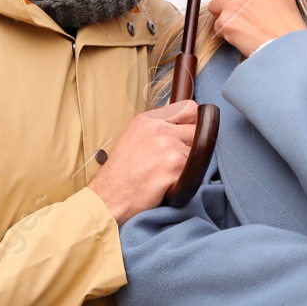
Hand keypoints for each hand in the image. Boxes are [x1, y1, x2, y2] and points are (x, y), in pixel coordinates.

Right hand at [88, 100, 197, 223]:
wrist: (109, 197)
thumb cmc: (120, 172)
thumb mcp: (134, 137)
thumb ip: (157, 128)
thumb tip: (181, 126)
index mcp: (149, 119)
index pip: (189, 109)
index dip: (193, 122)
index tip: (190, 133)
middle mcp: (160, 129)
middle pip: (196, 130)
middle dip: (191, 144)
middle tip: (175, 158)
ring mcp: (169, 147)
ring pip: (196, 152)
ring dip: (186, 164)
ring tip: (166, 173)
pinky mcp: (175, 166)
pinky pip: (193, 170)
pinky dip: (183, 179)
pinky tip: (167, 183)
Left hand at [206, 0, 305, 56]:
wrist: (285, 44)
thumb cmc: (287, 24)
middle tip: (230, 9)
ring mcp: (230, 4)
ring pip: (212, 6)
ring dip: (220, 14)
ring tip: (235, 23)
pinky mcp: (225, 22)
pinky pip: (215, 25)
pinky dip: (223, 31)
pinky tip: (238, 35)